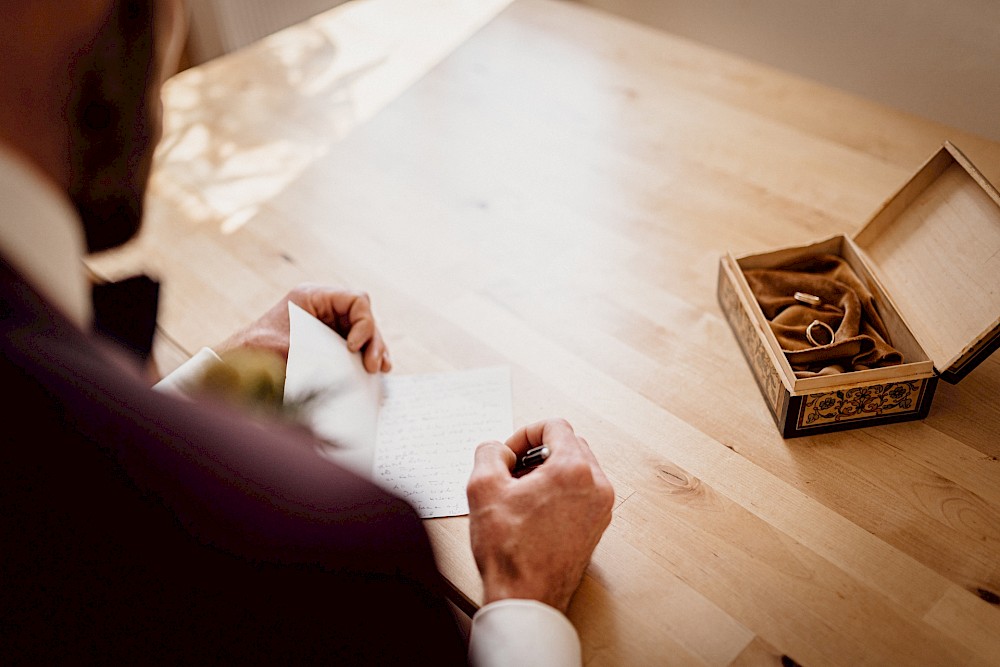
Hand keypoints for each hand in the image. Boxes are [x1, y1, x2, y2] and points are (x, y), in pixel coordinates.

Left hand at [217, 283, 390, 371]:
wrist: (236, 364)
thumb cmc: (255, 350)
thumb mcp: (285, 347)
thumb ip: (317, 353)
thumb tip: (347, 368)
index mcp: (313, 296)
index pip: (356, 300)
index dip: (364, 322)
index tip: (353, 347)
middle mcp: (325, 308)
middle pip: (364, 318)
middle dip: (373, 342)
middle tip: (372, 366)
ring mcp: (328, 325)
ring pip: (364, 333)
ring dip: (375, 350)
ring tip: (378, 369)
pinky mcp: (328, 343)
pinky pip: (356, 346)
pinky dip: (366, 356)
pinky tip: (375, 370)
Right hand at [466, 419, 614, 612]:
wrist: (527, 598)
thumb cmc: (510, 552)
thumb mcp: (482, 488)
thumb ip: (489, 452)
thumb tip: (499, 450)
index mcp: (573, 470)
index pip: (555, 426)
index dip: (525, 433)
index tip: (510, 453)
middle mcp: (596, 486)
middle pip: (570, 444)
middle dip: (539, 451)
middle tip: (513, 472)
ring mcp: (600, 509)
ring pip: (578, 469)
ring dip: (550, 471)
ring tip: (521, 493)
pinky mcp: (597, 527)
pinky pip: (582, 493)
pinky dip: (560, 491)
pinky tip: (533, 511)